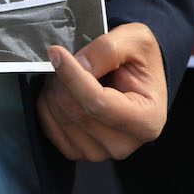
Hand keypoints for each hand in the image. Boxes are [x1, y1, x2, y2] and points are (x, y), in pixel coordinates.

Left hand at [36, 22, 168, 161]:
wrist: (138, 82)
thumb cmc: (141, 63)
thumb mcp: (136, 41)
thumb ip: (108, 49)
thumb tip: (77, 64)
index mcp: (146, 121)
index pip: (98, 102)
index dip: (72, 75)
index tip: (56, 52)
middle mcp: (123, 144)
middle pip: (75, 109)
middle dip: (62, 78)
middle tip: (66, 59)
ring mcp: (99, 152)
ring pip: (59, 116)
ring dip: (54, 88)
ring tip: (68, 73)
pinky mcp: (77, 151)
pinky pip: (49, 126)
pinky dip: (48, 104)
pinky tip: (61, 90)